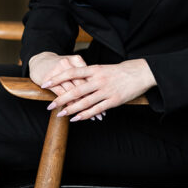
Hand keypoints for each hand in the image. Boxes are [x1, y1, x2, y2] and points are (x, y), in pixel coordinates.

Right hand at [29, 52, 104, 119]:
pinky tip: (74, 114)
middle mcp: (68, 64)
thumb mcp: (74, 66)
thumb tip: (100, 91)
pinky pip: (61, 94)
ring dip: (82, 108)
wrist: (40, 61)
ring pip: (73, 92)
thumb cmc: (61, 66)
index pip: (90, 78)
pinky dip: (69, 106)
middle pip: (83, 86)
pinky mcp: (49, 80)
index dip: (98, 92)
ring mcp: (58, 72)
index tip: (106, 104)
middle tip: (101, 114)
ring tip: (92, 118)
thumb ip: (85, 75)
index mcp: (77, 60)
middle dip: (93, 102)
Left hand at [42, 59, 156, 121]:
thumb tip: (78, 80)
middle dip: (61, 98)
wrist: (142, 72)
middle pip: (75, 89)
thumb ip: (91, 75)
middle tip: (50, 105)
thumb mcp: (104, 68)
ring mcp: (106, 91)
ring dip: (71, 109)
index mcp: (95, 69)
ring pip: (84, 101)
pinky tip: (76, 119)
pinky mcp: (114, 101)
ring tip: (60, 114)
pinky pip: (96, 109)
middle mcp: (99, 80)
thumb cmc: (122, 70)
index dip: (58, 78)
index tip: (46, 83)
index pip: (72, 72)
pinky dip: (85, 115)